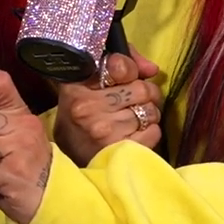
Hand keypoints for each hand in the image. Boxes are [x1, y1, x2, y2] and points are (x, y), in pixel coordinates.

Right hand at [52, 48, 163, 164]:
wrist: (69, 158)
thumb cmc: (82, 116)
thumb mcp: (87, 85)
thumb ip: (121, 65)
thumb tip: (151, 70)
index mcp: (77, 87)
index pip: (120, 65)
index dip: (130, 70)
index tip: (125, 77)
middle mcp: (88, 108)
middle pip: (142, 88)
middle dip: (145, 94)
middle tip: (134, 101)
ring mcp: (104, 131)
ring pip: (151, 111)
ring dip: (147, 115)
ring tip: (132, 120)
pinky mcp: (119, 150)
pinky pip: (154, 132)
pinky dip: (150, 133)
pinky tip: (134, 135)